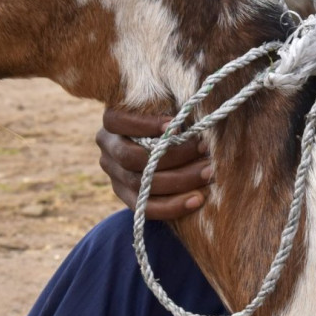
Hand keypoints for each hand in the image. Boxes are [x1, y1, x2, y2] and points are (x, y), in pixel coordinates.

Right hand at [95, 108, 211, 219]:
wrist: (165, 148)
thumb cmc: (171, 119)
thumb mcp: (167, 107)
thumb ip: (173, 108)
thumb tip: (195, 111)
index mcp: (112, 124)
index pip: (117, 121)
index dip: (143, 123)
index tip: (175, 123)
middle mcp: (108, 150)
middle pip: (132, 157)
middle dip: (173, 154)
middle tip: (205, 148)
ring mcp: (115, 176)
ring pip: (142, 184)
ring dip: (179, 180)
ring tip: (207, 172)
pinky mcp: (127, 198)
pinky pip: (146, 208)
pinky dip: (173, 206)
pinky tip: (198, 199)